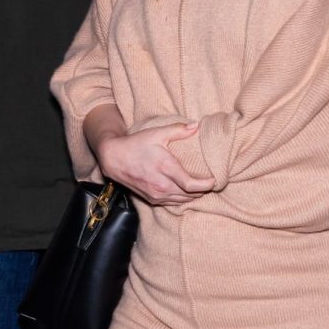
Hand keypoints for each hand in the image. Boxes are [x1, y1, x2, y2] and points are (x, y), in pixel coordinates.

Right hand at [99, 122, 214, 205]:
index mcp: (165, 168)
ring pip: (182, 201)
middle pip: (190, 194)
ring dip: (194, 196)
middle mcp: (161, 185)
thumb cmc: (135, 144)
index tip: (214, 180)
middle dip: (203, 190)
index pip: (191, 184)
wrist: (113, 159)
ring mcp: (156, 194)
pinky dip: (183, 199)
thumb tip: (196, 126)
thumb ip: (178, 130)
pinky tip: (187, 192)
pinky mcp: (152, 199)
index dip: (206, 185)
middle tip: (211, 182)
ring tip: (202, 187)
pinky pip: (173, 203)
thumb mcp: (157, 133)